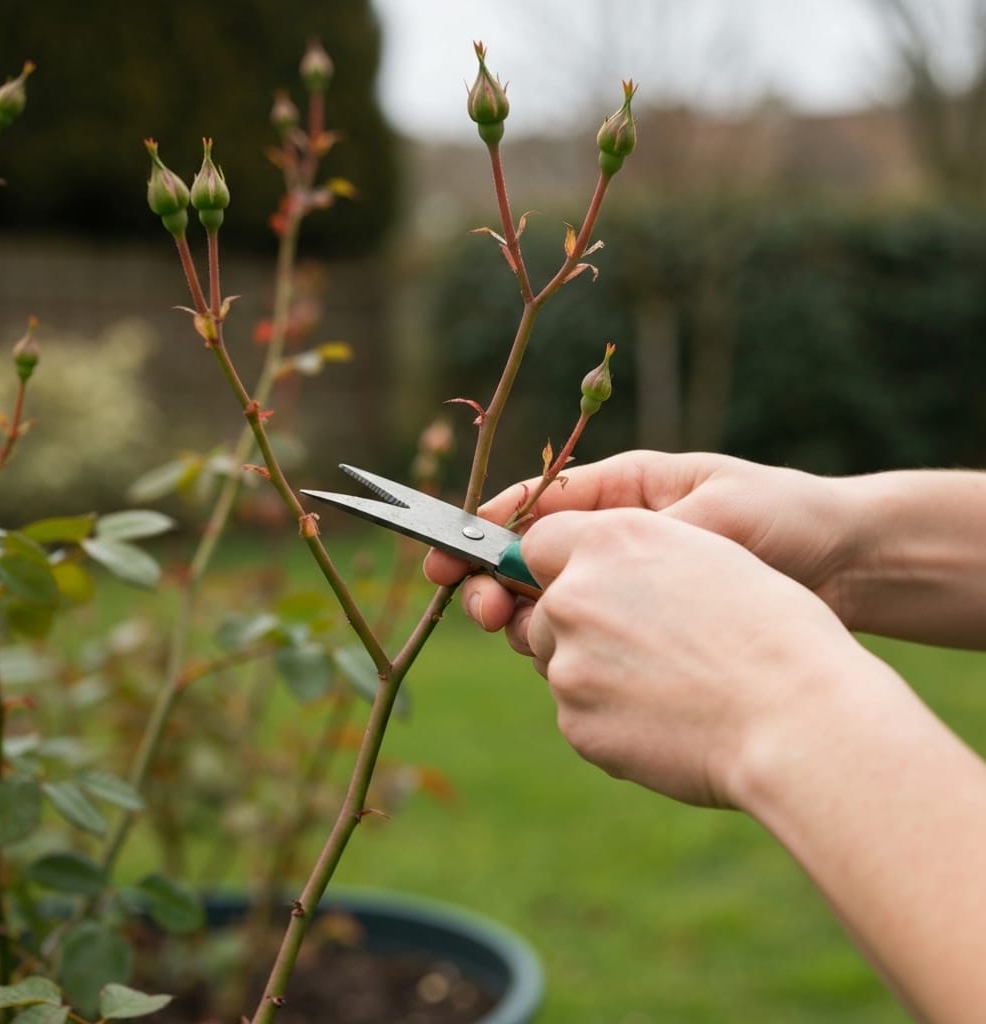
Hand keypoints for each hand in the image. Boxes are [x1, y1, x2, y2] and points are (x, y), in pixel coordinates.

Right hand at [425, 450, 854, 635]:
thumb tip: (552, 546)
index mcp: (623, 500)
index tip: (443, 550)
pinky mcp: (651, 644)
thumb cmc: (784, 517)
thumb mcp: (710, 508)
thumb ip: (634, 528)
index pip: (536, 512)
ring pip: (556, 616)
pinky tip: (584, 669)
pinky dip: (578, 662)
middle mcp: (618, 552)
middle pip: (532, 570)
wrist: (850, 569)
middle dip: (495, 587)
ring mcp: (633, 600)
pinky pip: (595, 653)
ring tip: (531, 635)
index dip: (483, 530)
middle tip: (481, 608)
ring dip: (532, 626)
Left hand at [494, 507, 862, 807]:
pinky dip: (614, 719)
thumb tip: (592, 568)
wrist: (797, 718)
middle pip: (547, 609)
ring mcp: (569, 664)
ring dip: (598, 672)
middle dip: (582, 624)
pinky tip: (672, 720)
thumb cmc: (773, 629)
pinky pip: (581, 715)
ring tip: (673, 684)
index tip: (589, 582)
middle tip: (652, 645)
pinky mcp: (576, 725)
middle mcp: (574, 595)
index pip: (540, 542)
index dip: (562, 564)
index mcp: (608, 539)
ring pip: (562, 664)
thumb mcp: (706, 554)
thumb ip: (635, 551)